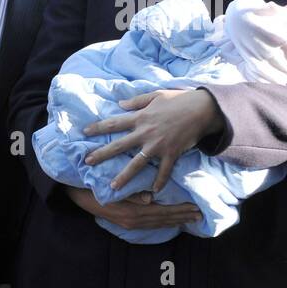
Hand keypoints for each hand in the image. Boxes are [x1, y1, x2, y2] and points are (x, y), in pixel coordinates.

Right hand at [65, 186, 201, 231]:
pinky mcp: (125, 222)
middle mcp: (133, 220)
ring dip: (174, 220)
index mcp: (132, 212)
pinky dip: (162, 222)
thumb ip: (131, 194)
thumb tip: (150, 198)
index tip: (196, 208)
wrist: (76, 194)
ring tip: (190, 218)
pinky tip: (170, 220)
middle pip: (163, 219)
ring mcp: (129, 223)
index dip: (180, 211)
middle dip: (182, 217)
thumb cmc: (95, 186)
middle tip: (199, 215)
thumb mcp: (112, 188)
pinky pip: (149, 223)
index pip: (163, 212)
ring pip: (157, 223)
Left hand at [82, 89, 225, 192]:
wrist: (202, 109)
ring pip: (136, 164)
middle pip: (119, 145)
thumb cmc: (179, 100)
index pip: (114, 123)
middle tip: (87, 162)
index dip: (98, 127)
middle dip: (102, 154)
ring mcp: (158, 145)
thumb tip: (120, 104)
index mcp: (141, 117)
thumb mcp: (156, 95)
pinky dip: (159, 182)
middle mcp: (145, 133)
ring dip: (124, 176)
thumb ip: (137, 101)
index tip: (84, 132)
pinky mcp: (171, 153)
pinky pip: (163, 171)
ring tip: (113, 186)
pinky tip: (153, 192)